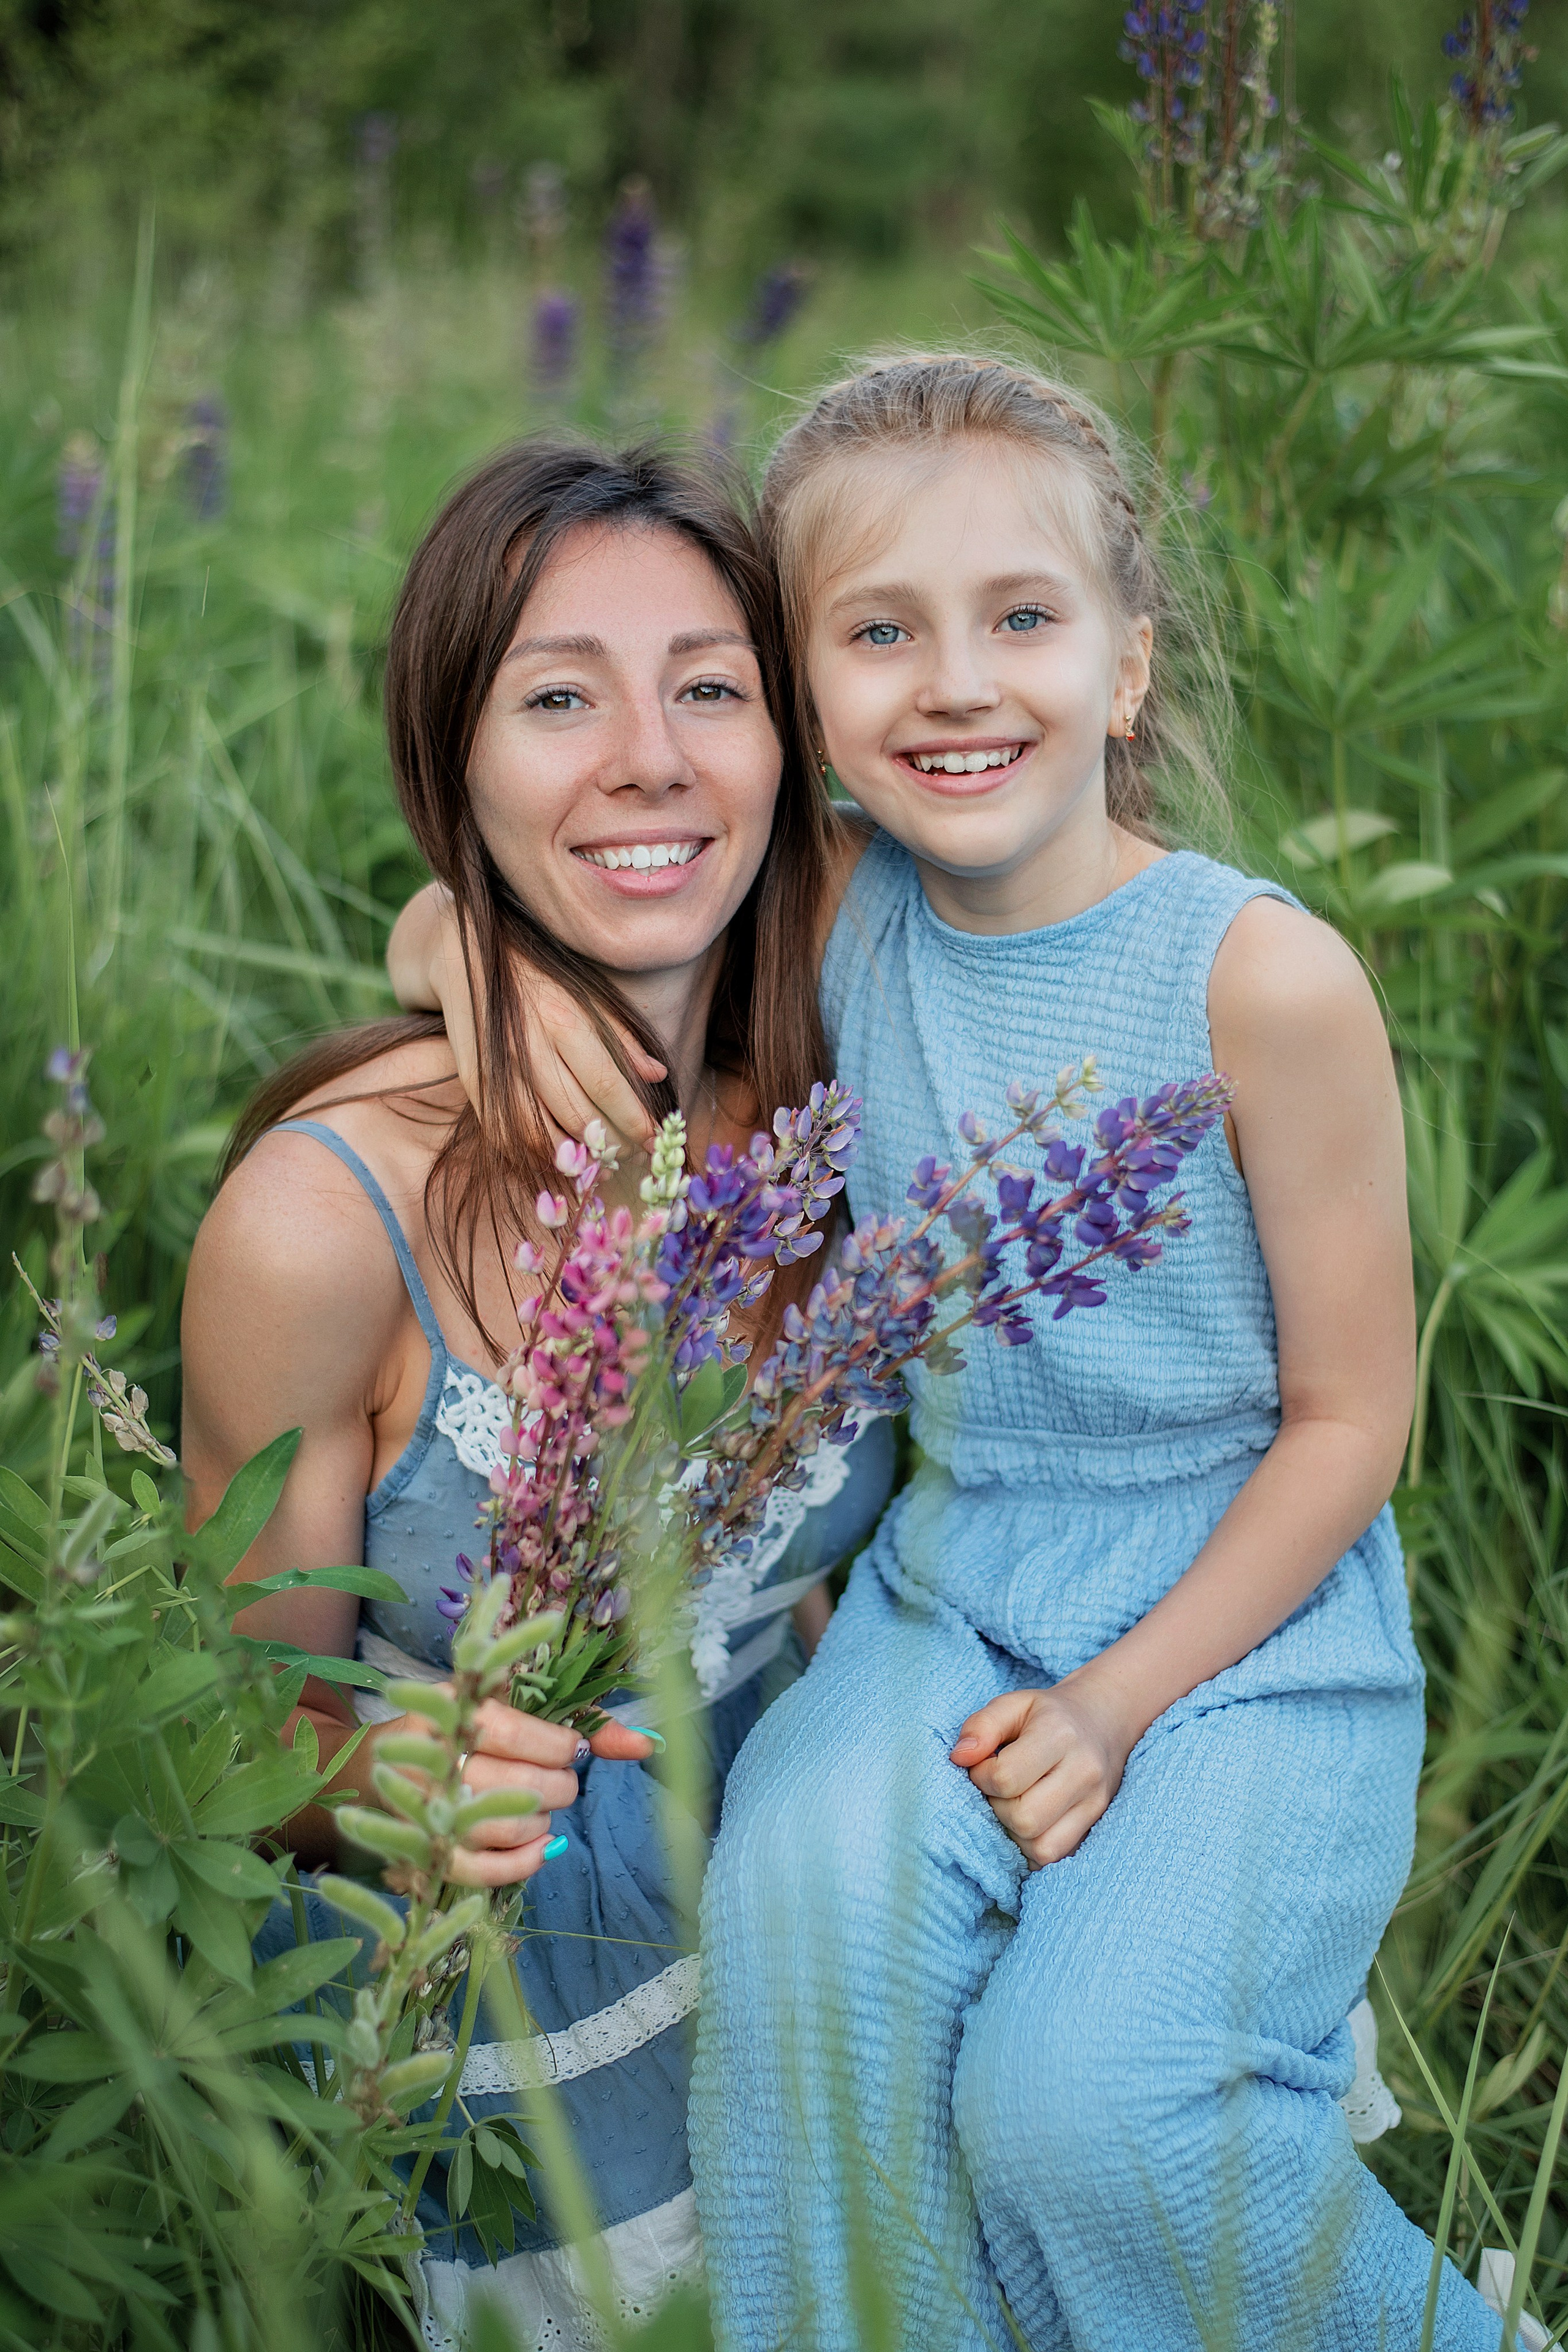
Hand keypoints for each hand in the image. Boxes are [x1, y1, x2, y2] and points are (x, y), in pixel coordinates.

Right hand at [387, 882, 665, 1150]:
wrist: (461, 951)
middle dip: (609, 1144)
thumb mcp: (585, 991)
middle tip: (629, 1155)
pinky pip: (504, 1132)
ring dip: (572, 1158)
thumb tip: (658, 1074)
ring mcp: (497, 1065)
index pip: (606, 1084)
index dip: (633, 1120)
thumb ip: (621, 1034)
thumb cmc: (536, 973)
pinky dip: (531, 1155)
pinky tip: (555, 1159)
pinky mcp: (474, 1081)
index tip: (654, 1141)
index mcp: (564, 1018)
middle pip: (576, 1114)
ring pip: (538, 1132)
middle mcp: (530, 1044)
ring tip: (597, 1164)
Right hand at [397, 1698, 656, 1887]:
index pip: (517, 1734)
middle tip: (559, 1781)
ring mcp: (425, 1810)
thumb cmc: (465, 1727)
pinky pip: (482, 1871)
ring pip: (506, 1827)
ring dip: (540, 1822)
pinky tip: (541, 1848)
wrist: (380, 1766)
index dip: (558, 1747)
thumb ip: (583, 1719)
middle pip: (518, 1785)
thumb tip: (649, 1744)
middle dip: (558, 1787)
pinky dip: (521, 1863)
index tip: (573, 1750)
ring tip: (537, 1806)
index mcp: (452, 1708)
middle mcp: (433, 1759)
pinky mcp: (423, 1852)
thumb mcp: (514, 1703)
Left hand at [950, 1679, 1134, 1867]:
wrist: (1103, 1721)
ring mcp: (1094, 1803)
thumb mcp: (1013, 1704)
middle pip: (1025, 1819)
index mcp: (1060, 1735)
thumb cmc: (1048, 1715)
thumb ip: (982, 1726)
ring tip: (1013, 1804)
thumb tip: (959, 1758)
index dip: (982, 1777)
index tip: (984, 1766)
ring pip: (1041, 1847)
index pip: (1007, 1777)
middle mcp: (1084, 1772)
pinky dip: (1032, 1846)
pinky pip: (1054, 1856)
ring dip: (1014, 1832)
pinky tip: (1027, 1820)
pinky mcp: (1096, 1825)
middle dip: (998, 1808)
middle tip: (998, 1789)